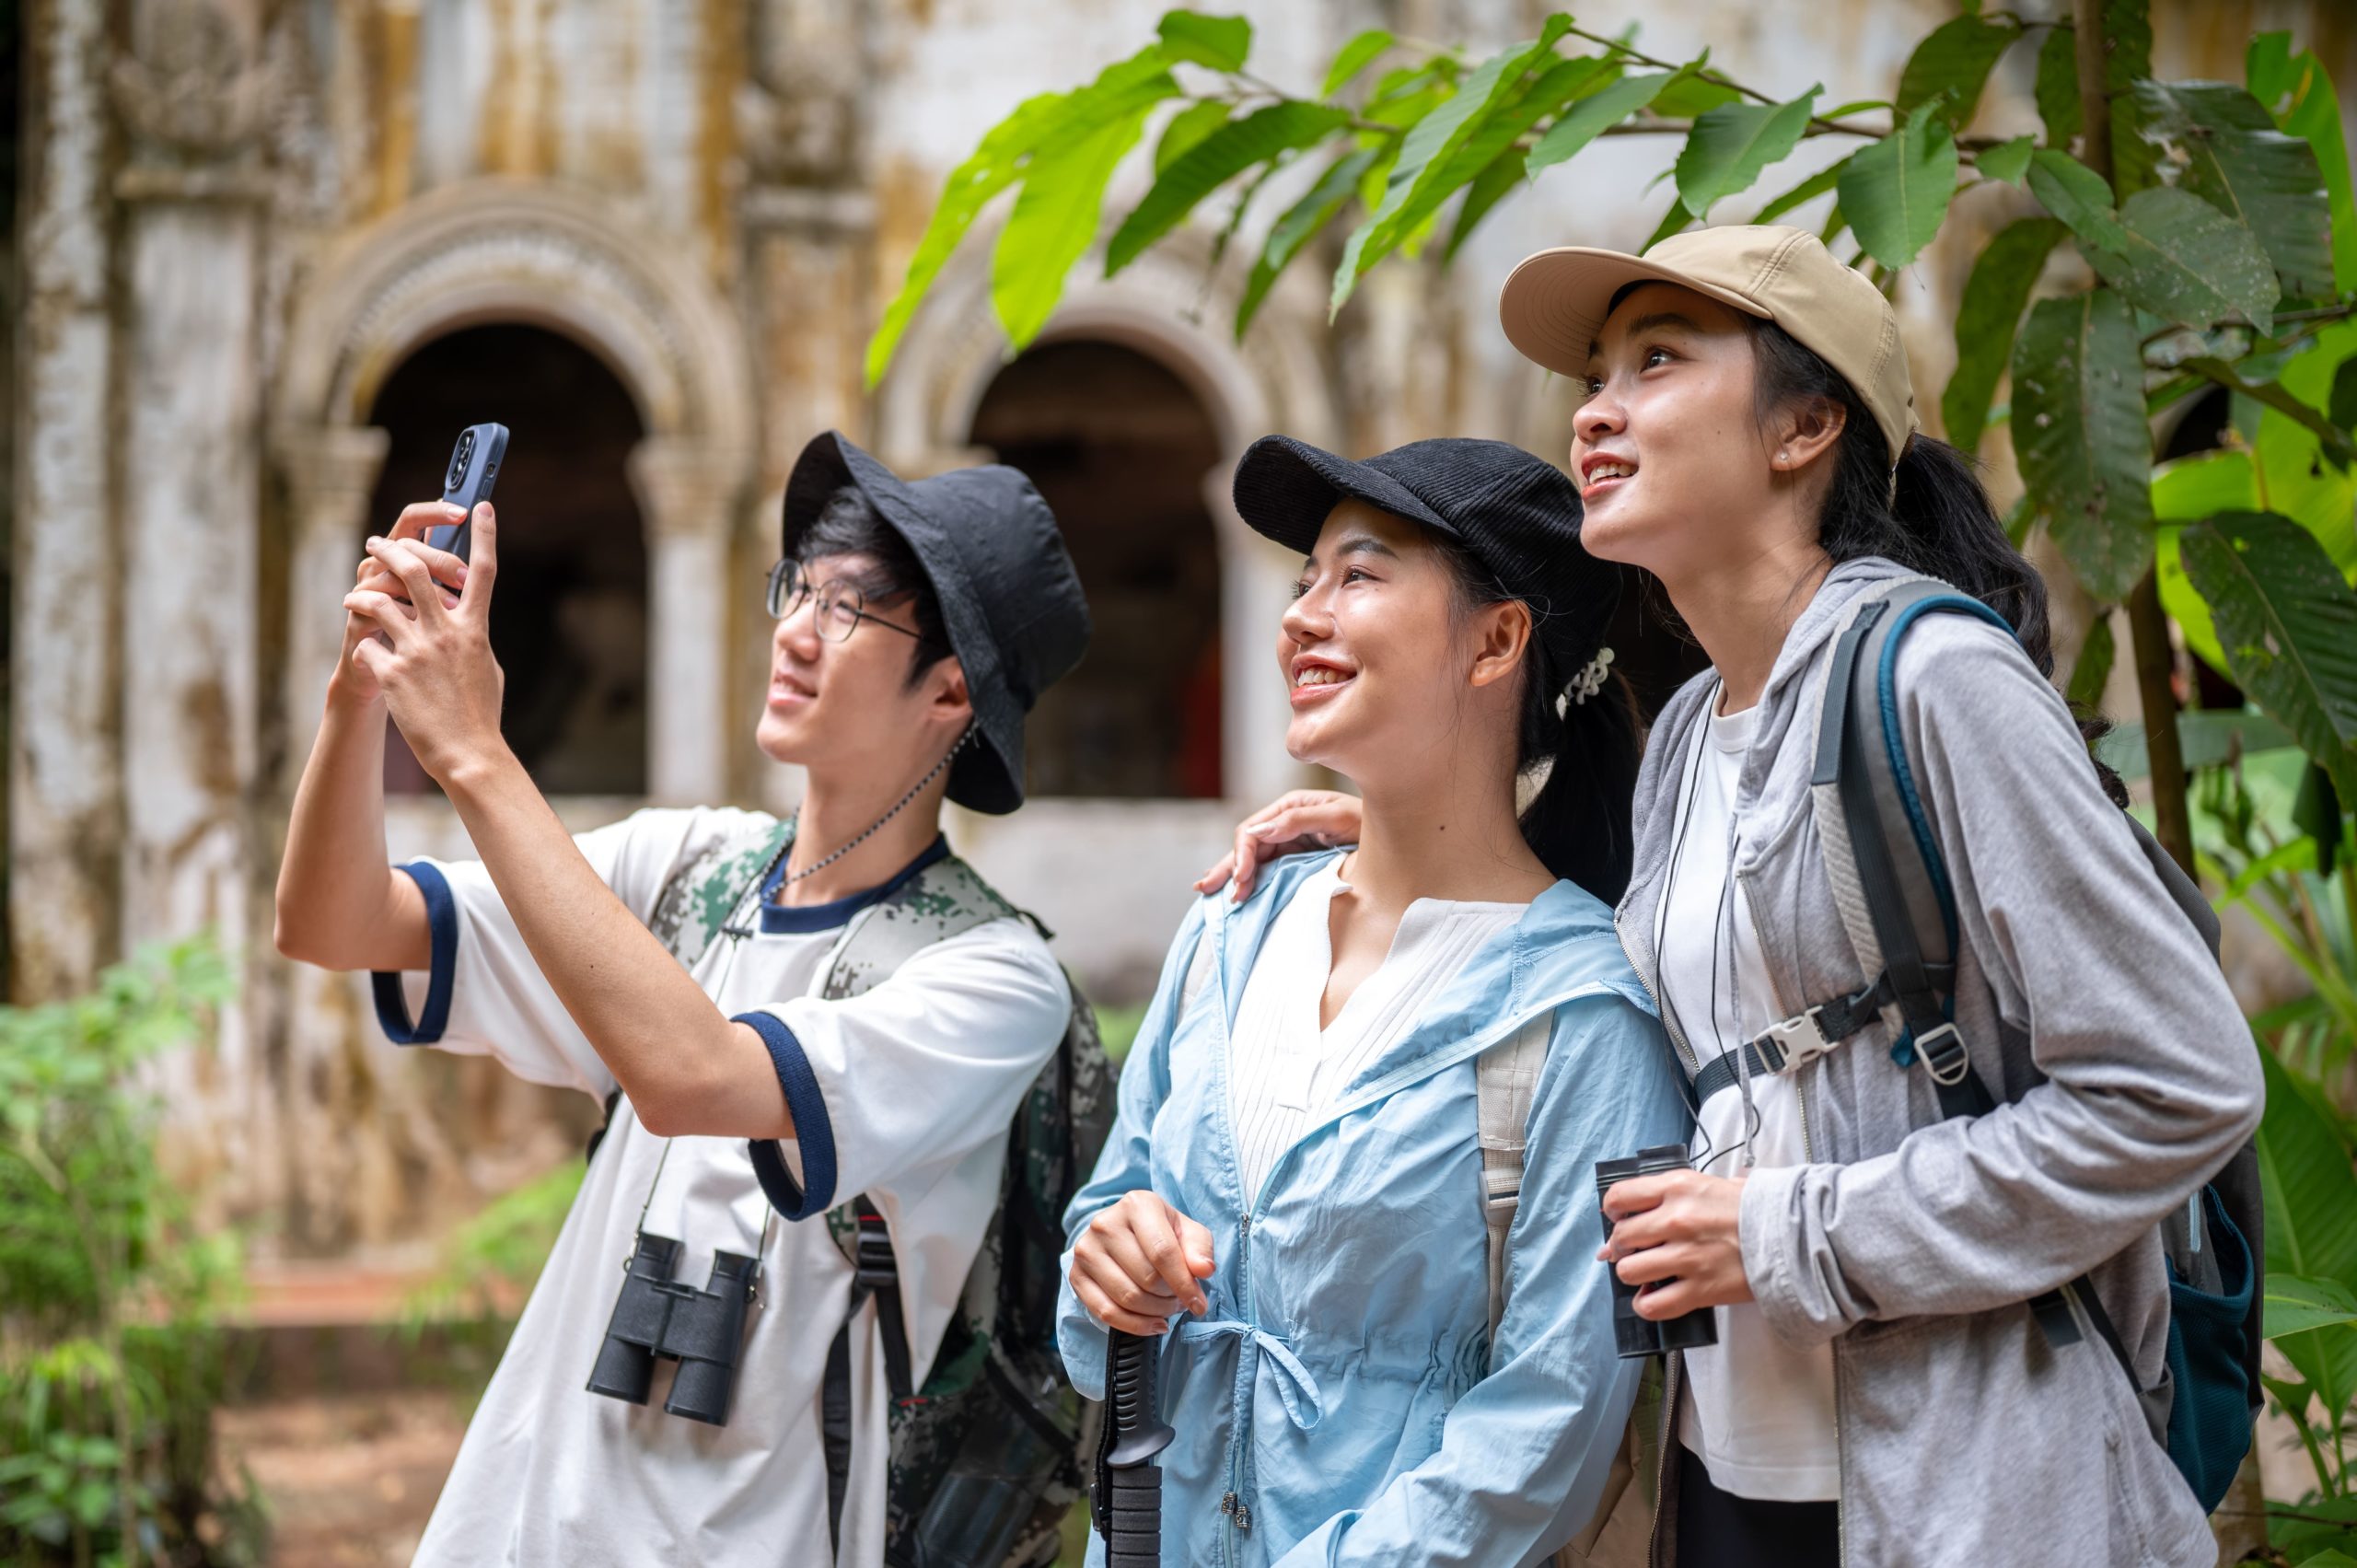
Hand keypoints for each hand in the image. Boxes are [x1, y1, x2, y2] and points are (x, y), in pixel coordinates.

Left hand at [342, 502, 506, 783]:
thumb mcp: (486, 667)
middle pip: (414, 570)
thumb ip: (471, 636)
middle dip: (390, 548)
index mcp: (475, 629)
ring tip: (352, 594)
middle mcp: (447, 632)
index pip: (483, 570)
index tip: (480, 506)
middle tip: (374, 542)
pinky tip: (365, 659)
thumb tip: (463, 618)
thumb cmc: (481, 715)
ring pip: (378, 600)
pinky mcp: (391, 672)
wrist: (468, 754)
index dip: (483, 534)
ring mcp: (417, 651)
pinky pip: (366, 645)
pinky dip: (363, 646)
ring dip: (360, 591)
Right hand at [1069, 1190, 1216, 1335]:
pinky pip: (1106, 1312)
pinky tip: (1153, 1323)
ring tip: (1167, 1306)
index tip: (1199, 1304)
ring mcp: (1086, 1250)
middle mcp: (1105, 1223)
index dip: (1185, 1284)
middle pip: (1146, 1278)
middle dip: (1171, 1297)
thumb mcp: (1187, 1232)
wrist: (1125, 1234)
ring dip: (1156, 1312)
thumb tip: (1204, 1270)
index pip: (1163, 1252)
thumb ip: (1200, 1249)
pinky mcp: (1076, 1275)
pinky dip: (1135, 1325)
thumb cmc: (1162, 1233)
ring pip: (1127, 1298)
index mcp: (1137, 1204)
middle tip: (1180, 1298)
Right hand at [1193, 789, 1362, 903]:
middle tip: (1206, 888)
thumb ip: (1297, 821)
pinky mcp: (1296, 859)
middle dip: (1227, 867)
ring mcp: (1289, 842)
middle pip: (1246, 846)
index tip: (1241, 879)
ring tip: (1208, 892)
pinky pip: (1267, 870)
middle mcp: (1284, 823)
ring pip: (1253, 860)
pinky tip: (1234, 890)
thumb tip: (1258, 831)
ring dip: (1232, 876)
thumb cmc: (1368, 821)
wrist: (1395, 836)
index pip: (1253, 831)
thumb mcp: (1336, 818)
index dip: (1242, 855)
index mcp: (1290, 807)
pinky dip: (1250, 881)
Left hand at [1598, 1169, 1754, 1319]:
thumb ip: (1674, 1195)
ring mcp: (1687, 1256)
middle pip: (1621, 1238)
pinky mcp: (1700, 1289)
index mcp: (1678, 1187)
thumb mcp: (1713, 1184)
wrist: (1795, 1236)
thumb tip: (1635, 1215)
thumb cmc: (1754, 1209)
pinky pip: (1653, 1305)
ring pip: (1630, 1271)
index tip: (1620, 1218)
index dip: (1614, 1210)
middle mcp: (1676, 1220)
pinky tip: (1653, 1298)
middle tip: (1637, 1250)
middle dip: (1623, 1246)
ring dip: (1634, 1275)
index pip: (1620, 1196)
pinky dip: (1647, 1305)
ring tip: (1648, 1273)